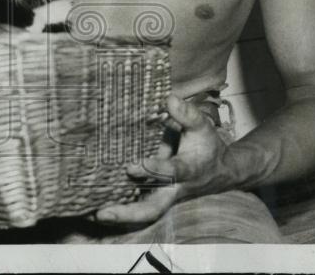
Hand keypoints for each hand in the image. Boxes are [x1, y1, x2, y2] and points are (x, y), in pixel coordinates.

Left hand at [92, 94, 230, 227]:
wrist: (220, 172)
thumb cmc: (207, 147)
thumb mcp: (202, 127)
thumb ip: (186, 114)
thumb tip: (168, 99)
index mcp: (188, 170)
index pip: (172, 172)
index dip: (155, 170)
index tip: (134, 166)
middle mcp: (174, 189)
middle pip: (153, 208)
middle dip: (128, 212)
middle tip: (102, 213)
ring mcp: (165, 197)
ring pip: (143, 212)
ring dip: (120, 216)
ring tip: (93, 215)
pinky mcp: (157, 197)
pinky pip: (139, 207)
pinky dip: (121, 210)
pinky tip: (96, 209)